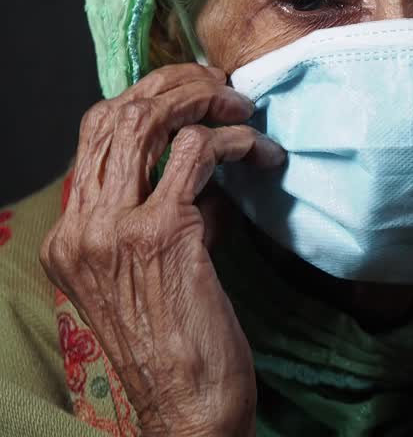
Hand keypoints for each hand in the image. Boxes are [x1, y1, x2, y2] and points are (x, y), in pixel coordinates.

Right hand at [40, 64, 283, 435]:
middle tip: (223, 90)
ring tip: (244, 111)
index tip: (195, 95)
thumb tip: (206, 169)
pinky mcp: (163, 234)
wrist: (185, 404)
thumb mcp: (155, 271)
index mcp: (71, 236)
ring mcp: (116, 229)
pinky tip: (262, 155)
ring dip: (205, 102)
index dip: (147, 99)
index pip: (94, 136)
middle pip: (115, 114)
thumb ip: (167, 216)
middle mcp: (82, 227)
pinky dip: (236, 142)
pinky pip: (198, 154)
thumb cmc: (180, 343)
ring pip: (148, 121)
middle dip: (175, 86)